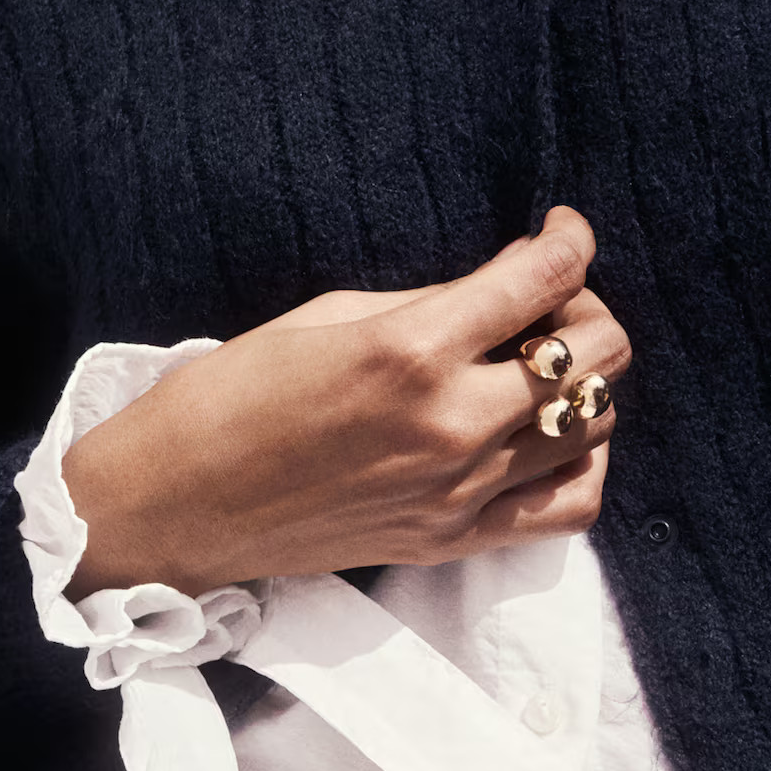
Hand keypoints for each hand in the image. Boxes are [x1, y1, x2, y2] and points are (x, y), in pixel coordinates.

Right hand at [64, 207, 626, 597]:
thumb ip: (433, 296)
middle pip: (593, 352)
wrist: (177, 506)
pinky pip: (569, 506)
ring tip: (538, 365)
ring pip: (594, 424)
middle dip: (583, 305)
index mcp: (409, 350)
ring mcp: (459, 490)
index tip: (560, 229)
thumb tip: (516, 272)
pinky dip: (580, 462)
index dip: (569, 238)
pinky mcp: (454, 540)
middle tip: (544, 297)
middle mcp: (451, 423)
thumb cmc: (233, 394)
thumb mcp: (328, 314)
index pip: (543, 278)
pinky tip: (548, 436)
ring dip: (583, 380)